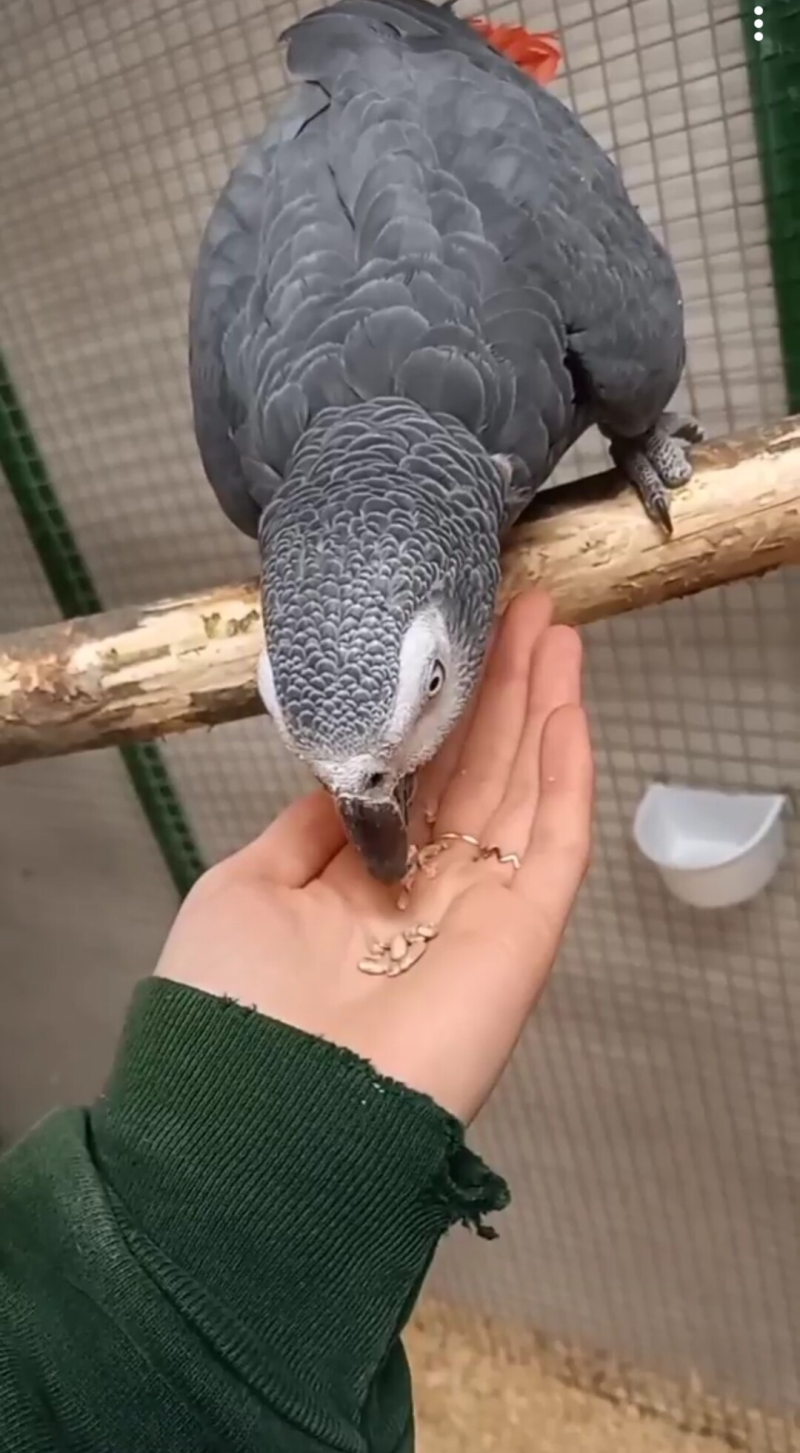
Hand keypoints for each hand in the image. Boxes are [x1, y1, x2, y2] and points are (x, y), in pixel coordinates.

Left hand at [156, 587, 593, 1122]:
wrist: (262, 1115)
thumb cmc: (233, 1012)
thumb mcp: (246, 889)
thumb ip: (307, 829)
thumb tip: (346, 775)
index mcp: (362, 886)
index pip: (418, 781)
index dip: (440, 711)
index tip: (455, 642)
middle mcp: (426, 895)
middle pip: (480, 773)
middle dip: (501, 690)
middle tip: (522, 611)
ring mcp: (481, 914)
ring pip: (526, 793)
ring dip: (543, 711)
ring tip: (555, 632)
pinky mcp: (524, 937)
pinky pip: (559, 844)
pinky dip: (568, 775)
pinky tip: (569, 708)